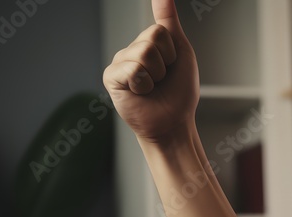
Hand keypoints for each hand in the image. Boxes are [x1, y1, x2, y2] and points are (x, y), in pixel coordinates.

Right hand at [103, 0, 199, 143]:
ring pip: (143, 53)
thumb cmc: (179, 92)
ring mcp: (119, 62)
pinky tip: (141, 93)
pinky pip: (131, 69)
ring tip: (153, 87)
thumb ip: (168, 19)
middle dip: (165, 63)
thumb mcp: (180, 51)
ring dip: (156, 75)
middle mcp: (131, 49)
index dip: (172, 52)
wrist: (174, 122)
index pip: (159, 29)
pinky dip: (144, 84)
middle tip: (162, 80)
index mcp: (147, 42)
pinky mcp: (111, 77)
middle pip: (151, 39)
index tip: (172, 65)